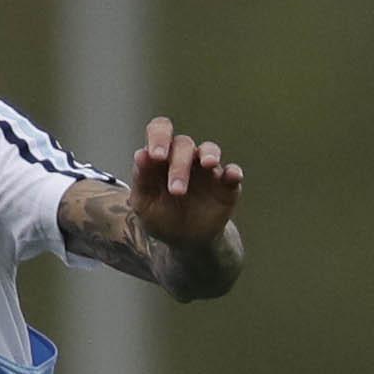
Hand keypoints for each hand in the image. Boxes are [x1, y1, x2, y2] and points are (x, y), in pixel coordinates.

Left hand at [130, 117, 242, 250]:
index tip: (156, 156)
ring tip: (208, 165)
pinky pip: (232, 173)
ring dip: (208, 156)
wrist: (184, 242)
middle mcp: (185, 158)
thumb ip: (141, 181)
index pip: (160, 131)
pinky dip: (233, 172)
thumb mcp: (144, 205)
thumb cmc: (161, 218)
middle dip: (179, 166)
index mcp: (161, 159)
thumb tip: (140, 155)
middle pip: (184, 144)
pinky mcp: (226, 184)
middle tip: (176, 191)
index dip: (159, 136)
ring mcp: (207, 169)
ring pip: (209, 150)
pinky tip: (231, 176)